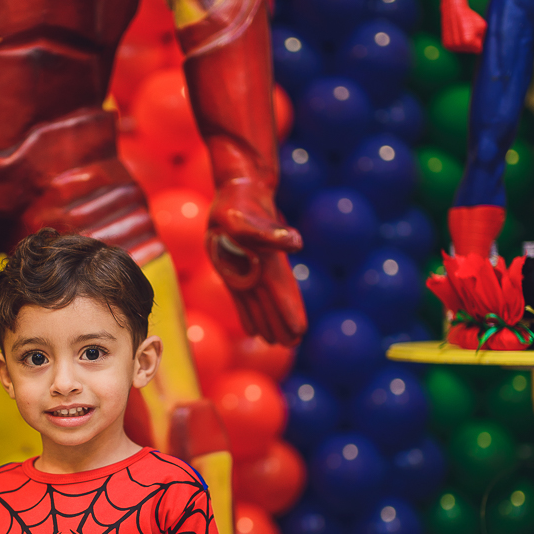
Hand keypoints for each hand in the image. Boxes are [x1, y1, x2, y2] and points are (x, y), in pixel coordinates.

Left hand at [206, 182, 306, 345]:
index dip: (291, 314)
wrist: (238, 188)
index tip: (298, 334)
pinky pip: (245, 297)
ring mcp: (250, 270)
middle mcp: (263, 270)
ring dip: (268, 321)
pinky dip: (249, 313)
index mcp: (270, 263)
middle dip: (282, 324)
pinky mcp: (235, 267)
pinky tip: (252, 328)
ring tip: (274, 342)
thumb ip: (267, 234)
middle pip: (274, 303)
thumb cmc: (239, 204)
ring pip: (260, 303)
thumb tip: (295, 243)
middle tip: (291, 345)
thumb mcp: (245, 219)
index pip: (284, 294)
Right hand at [441, 4, 486, 53]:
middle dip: (472, 43)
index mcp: (469, 42)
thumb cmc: (469, 17)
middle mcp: (459, 46)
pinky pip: (455, 48)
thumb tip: (481, 48)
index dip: (479, 41)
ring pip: (462, 50)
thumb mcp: (482, 25)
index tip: (477, 33)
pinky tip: (456, 34)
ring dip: (464, 43)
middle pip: (470, 50)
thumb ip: (483, 38)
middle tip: (468, 31)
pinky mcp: (446, 45)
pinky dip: (457, 42)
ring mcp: (451, 46)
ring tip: (462, 31)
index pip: (478, 49)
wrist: (453, 10)